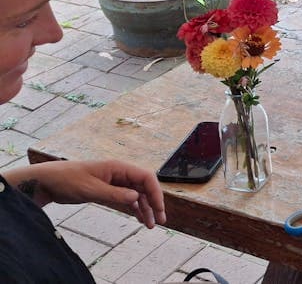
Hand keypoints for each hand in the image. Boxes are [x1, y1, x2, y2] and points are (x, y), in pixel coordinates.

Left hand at [5, 160, 165, 227]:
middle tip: (160, 220)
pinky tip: (140, 219)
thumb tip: (137, 197)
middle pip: (145, 187)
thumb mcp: (91, 189)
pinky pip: (127, 199)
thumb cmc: (67, 180)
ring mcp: (115, 182)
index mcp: (118, 168)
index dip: (156, 192)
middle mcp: (120, 174)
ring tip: (151, 225)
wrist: (48, 182)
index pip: (146, 177)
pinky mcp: (108, 191)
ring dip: (146, 209)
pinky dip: (135, 209)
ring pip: (137, 195)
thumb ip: (114, 194)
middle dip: (154, 203)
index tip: (159, 209)